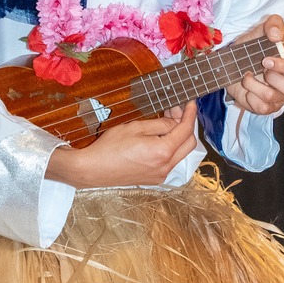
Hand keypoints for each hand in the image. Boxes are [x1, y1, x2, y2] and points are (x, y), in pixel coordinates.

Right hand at [46, 104, 199, 188]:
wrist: (93, 169)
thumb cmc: (109, 147)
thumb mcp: (135, 127)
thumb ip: (160, 124)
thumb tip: (175, 122)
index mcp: (162, 152)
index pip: (185, 130)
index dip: (190, 114)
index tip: (191, 103)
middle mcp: (166, 166)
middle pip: (189, 144)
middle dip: (186, 125)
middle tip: (175, 111)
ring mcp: (161, 175)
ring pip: (181, 153)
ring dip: (178, 137)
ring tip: (165, 122)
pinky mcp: (155, 179)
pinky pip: (171, 161)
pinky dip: (170, 148)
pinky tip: (159, 138)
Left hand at [224, 16, 283, 115]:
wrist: (230, 65)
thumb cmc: (251, 50)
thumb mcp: (260, 32)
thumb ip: (273, 24)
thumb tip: (277, 34)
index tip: (266, 60)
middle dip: (273, 78)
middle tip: (260, 68)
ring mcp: (278, 98)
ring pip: (271, 96)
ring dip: (253, 84)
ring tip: (247, 76)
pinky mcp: (266, 108)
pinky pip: (261, 107)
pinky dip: (250, 96)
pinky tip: (247, 88)